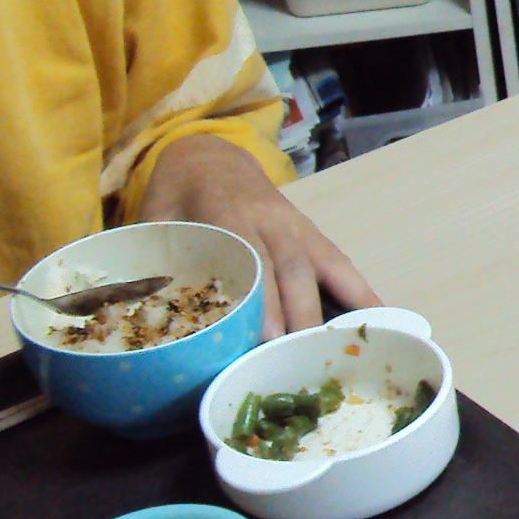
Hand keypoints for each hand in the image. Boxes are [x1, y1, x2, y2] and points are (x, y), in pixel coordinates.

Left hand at [138, 135, 378, 336]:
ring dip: (330, 313)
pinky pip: (342, 267)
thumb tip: (139, 320)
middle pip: (291, 270)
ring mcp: (297, 228)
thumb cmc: (176, 198)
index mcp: (225, 211)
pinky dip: (362, 295)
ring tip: (337, 355)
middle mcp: (270, 219)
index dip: (262, 296)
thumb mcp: (151, 221)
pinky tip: (378, 323)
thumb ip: (149, 263)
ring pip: (320, 270)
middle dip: (298, 316)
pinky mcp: (314, 237)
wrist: (210, 157)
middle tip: (297, 362)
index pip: (250, 255)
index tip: (267, 337)